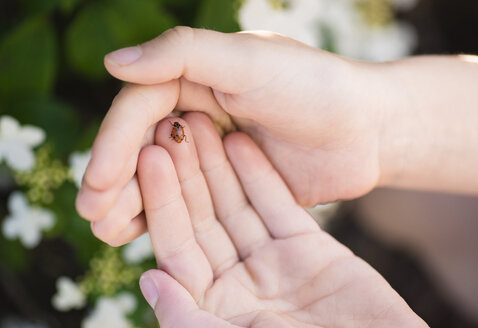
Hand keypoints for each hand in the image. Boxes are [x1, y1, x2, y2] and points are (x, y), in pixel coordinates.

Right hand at [77, 27, 383, 244]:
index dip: (114, 144)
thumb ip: (183, 53)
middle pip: (142, 146)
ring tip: (107, 231)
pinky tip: (139, 236)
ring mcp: (210, 152)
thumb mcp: (250, 60)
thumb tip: (113, 62)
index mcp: (193, 75)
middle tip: (91, 213)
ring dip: (131, 203)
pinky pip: (188, 201)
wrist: (365, 128)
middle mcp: (195, 112)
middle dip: (114, 180)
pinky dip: (163, 216)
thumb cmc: (313, 87)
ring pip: (160, 178)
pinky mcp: (228, 184)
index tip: (97, 181)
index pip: (140, 109)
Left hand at [136, 112, 426, 327]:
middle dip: (187, 172)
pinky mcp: (309, 250)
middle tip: (173, 126)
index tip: (149, 157)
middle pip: (204, 218)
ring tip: (201, 121)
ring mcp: (273, 263)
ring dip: (217, 163)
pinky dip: (259, 173)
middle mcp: (238, 281)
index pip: (177, 244)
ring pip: (236, 204)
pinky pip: (277, 204)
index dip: (162, 200)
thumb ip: (186, 318)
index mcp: (212, 307)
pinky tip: (240, 139)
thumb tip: (149, 279)